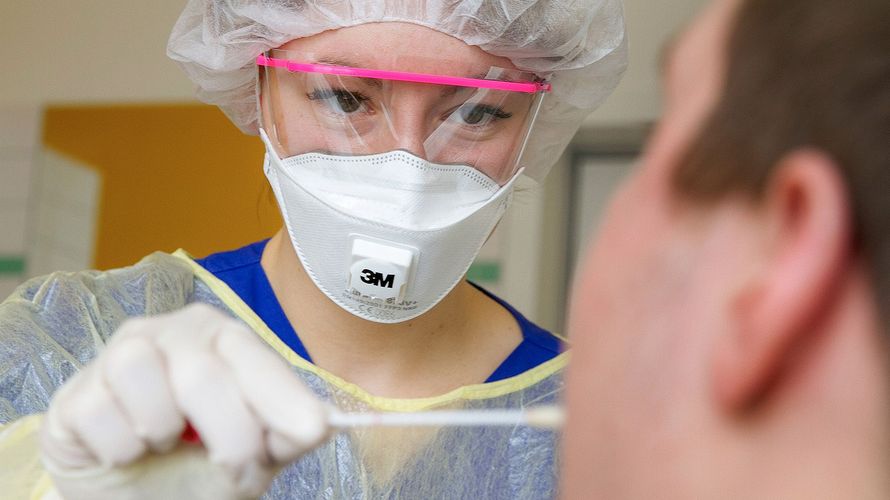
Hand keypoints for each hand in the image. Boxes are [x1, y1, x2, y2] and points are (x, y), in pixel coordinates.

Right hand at [39, 303, 329, 499]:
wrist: (132, 495)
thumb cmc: (197, 464)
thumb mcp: (253, 456)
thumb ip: (285, 437)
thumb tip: (322, 423)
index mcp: (225, 339)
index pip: (254, 355)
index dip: (281, 396)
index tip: (311, 429)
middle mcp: (174, 332)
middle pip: (203, 372)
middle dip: (229, 433)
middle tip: (234, 464)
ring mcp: (121, 352)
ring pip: (144, 378)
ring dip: (163, 431)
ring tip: (167, 443)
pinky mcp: (77, 390)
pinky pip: (99, 413)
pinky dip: (122, 448)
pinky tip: (129, 449)